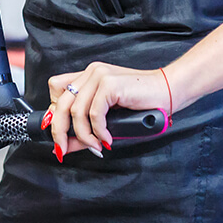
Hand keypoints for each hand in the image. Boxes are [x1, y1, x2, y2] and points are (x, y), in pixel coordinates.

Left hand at [46, 62, 170, 159]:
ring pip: (76, 111)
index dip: (54, 114)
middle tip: (63, 149)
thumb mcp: (108, 117)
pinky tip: (107, 139)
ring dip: (84, 136)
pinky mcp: (109, 84)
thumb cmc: (143, 104)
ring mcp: (99, 76)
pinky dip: (99, 131)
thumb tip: (66, 146)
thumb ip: (86, 128)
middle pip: (60, 103)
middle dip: (59, 131)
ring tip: (96, 146)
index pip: (56, 90)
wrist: (168, 91)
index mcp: (88, 76)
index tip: (60, 136)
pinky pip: (94, 114)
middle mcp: (91, 72)